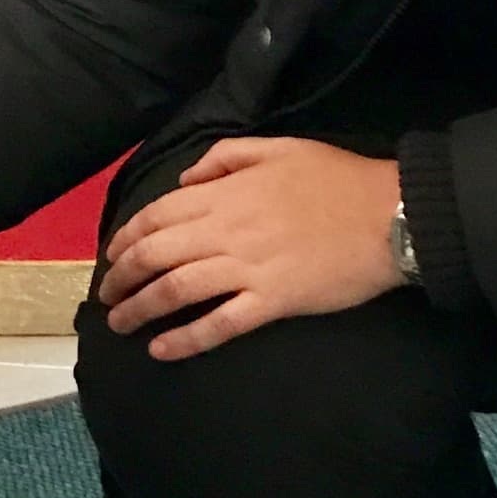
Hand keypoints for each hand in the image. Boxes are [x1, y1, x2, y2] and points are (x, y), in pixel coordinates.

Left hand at [99, 139, 402, 361]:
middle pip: (155, 256)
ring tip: (121, 325)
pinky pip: (219, 325)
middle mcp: (227, 231)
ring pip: (176, 291)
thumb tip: (184, 181)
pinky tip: (161, 350)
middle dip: (121, 278)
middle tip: (107, 297)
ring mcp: (248, 268)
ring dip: (140, 310)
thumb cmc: (338, 179)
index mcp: (225, 194)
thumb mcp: (279, 147)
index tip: (111, 256)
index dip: (124, 239)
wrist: (390, 214)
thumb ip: (225, 158)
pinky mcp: (272, 301)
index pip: (156, 216)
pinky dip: (186, 339)